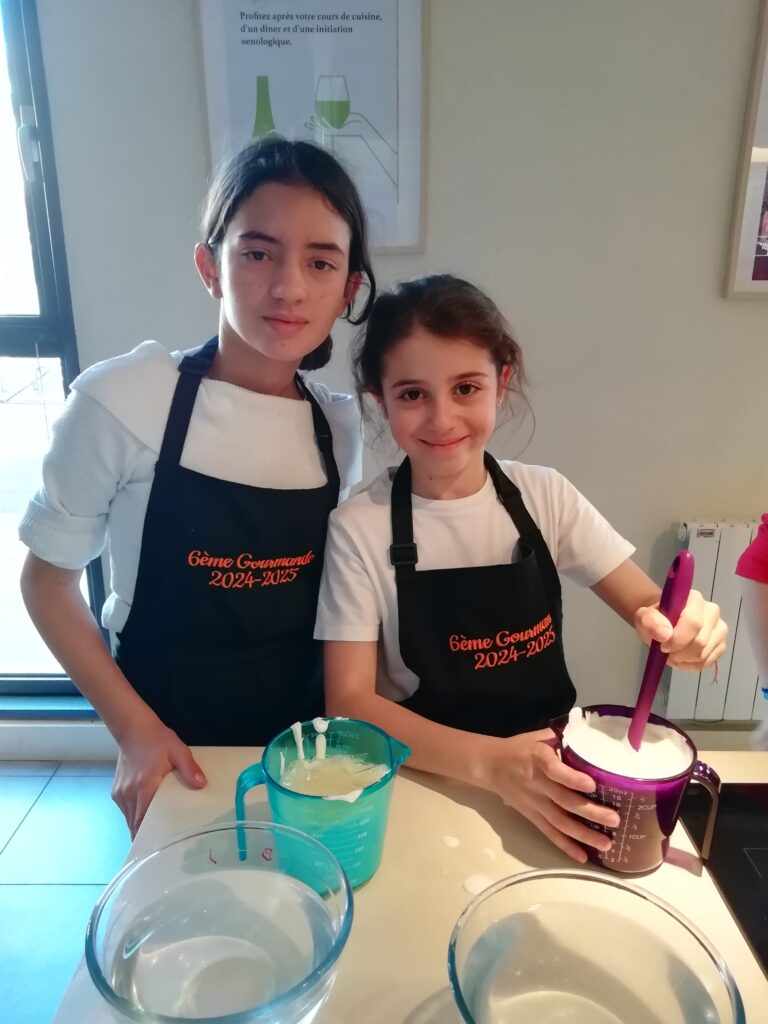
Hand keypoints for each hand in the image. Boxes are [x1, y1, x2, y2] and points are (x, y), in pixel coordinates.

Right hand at [112, 717, 205, 836]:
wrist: (134, 728)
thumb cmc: (157, 740)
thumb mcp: (178, 751)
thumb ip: (190, 769)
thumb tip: (201, 785)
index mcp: (144, 786)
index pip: (143, 820)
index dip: (149, 836)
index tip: (159, 848)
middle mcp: (129, 794)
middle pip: (135, 824)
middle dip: (146, 835)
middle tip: (162, 845)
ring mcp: (120, 793)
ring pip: (129, 819)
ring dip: (139, 826)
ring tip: (156, 834)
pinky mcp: (116, 791)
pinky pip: (126, 810)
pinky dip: (135, 816)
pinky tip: (147, 816)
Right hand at [480, 730, 619, 862]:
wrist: (490, 765)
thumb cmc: (520, 748)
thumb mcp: (539, 736)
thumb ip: (563, 737)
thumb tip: (593, 736)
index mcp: (538, 759)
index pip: (555, 770)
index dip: (572, 779)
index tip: (592, 785)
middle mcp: (537, 783)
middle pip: (564, 801)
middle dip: (590, 812)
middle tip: (614, 820)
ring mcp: (534, 803)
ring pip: (560, 822)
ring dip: (583, 834)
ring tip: (606, 844)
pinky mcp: (531, 816)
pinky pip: (549, 833)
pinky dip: (565, 846)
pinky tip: (583, 857)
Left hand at [634, 589, 726, 669]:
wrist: (664, 624)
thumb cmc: (656, 619)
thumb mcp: (644, 617)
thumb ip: (650, 621)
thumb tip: (665, 635)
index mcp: (694, 599)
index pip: (693, 622)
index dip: (678, 639)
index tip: (663, 645)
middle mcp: (712, 611)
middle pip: (700, 641)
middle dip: (679, 652)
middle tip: (666, 652)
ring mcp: (720, 629)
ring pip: (704, 654)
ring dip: (684, 660)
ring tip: (672, 654)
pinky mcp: (721, 645)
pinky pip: (708, 662)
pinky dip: (691, 665)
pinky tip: (681, 659)